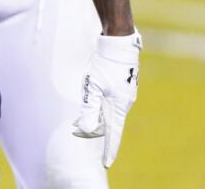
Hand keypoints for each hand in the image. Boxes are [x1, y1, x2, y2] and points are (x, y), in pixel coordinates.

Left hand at [73, 30, 140, 167]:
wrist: (118, 42)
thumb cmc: (103, 64)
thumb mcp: (92, 86)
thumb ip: (89, 108)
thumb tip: (85, 129)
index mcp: (118, 106)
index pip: (114, 134)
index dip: (110, 150)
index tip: (107, 163)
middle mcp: (124, 102)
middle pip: (110, 123)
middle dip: (96, 130)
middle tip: (79, 131)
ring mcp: (126, 93)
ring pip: (110, 111)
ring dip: (98, 115)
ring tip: (83, 116)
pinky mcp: (123, 85)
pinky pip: (111, 101)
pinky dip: (102, 104)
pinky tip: (95, 97)